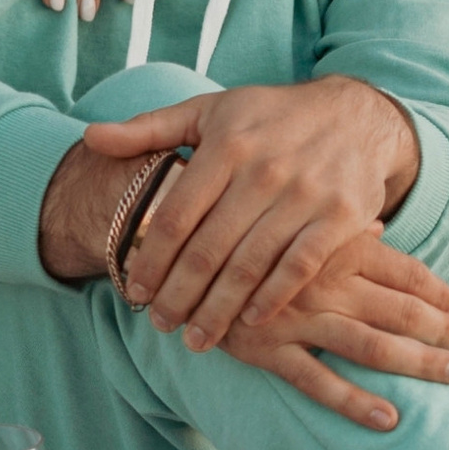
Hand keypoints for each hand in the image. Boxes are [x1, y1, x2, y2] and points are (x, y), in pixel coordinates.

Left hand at [82, 80, 424, 347]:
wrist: (358, 116)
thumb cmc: (272, 118)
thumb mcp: (211, 111)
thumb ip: (150, 128)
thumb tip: (90, 137)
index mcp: (227, 145)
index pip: (175, 214)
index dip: (149, 259)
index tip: (134, 291)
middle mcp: (265, 170)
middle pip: (208, 249)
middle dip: (178, 295)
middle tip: (160, 325)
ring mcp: (305, 195)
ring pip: (250, 266)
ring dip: (219, 309)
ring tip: (197, 338)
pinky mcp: (341, 218)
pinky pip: (299, 268)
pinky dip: (273, 298)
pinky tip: (250, 320)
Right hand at [226, 235, 448, 431]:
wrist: (173, 246)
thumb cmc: (242, 229)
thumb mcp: (293, 216)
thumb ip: (338, 226)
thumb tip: (380, 225)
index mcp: (335, 244)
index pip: (402, 269)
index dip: (436, 291)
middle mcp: (322, 279)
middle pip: (398, 309)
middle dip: (441, 329)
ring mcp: (296, 317)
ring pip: (370, 344)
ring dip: (418, 362)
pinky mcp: (266, 349)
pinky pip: (317, 381)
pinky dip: (355, 402)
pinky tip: (389, 419)